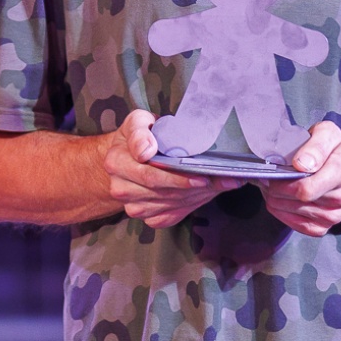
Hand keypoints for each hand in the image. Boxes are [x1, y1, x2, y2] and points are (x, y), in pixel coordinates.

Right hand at [105, 110, 231, 227]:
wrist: (127, 159)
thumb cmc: (139, 136)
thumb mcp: (137, 122)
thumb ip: (139, 131)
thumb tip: (146, 150)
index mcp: (116, 163)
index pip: (150, 175)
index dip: (178, 178)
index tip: (202, 176)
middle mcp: (122, 189)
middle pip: (165, 192)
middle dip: (197, 187)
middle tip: (224, 180)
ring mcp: (134, 207)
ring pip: (172, 205)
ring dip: (198, 196)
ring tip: (221, 183)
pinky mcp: (147, 218)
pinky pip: (172, 216)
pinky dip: (192, 205)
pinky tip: (204, 193)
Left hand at [259, 122, 340, 235]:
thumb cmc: (333, 145)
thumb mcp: (326, 133)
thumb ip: (315, 146)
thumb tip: (301, 165)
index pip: (308, 187)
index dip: (284, 181)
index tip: (272, 171)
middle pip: (299, 200)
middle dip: (277, 189)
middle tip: (267, 178)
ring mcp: (336, 214)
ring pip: (296, 213)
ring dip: (277, 201)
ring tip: (272, 187)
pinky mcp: (327, 226)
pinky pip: (301, 228)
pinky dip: (284, 215)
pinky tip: (279, 202)